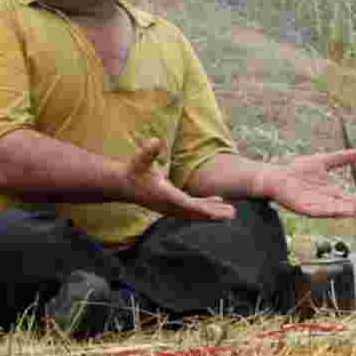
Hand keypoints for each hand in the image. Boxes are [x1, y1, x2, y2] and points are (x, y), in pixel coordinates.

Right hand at [120, 138, 236, 220]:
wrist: (123, 184)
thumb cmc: (133, 171)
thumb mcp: (139, 159)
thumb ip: (147, 152)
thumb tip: (154, 141)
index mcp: (165, 195)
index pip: (186, 204)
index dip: (201, 208)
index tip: (215, 213)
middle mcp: (169, 205)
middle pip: (195, 212)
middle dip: (213, 214)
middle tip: (232, 214)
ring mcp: (170, 208)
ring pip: (195, 212)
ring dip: (212, 212)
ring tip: (231, 212)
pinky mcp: (171, 206)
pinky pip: (191, 209)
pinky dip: (205, 207)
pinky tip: (218, 202)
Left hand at [264, 149, 355, 217]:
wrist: (277, 175)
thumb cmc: (298, 169)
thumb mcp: (323, 161)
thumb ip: (339, 158)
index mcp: (330, 191)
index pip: (346, 198)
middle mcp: (324, 200)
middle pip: (341, 205)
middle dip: (352, 208)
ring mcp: (314, 204)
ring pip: (331, 209)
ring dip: (342, 211)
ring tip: (354, 212)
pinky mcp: (303, 207)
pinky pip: (316, 211)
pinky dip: (326, 211)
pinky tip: (334, 211)